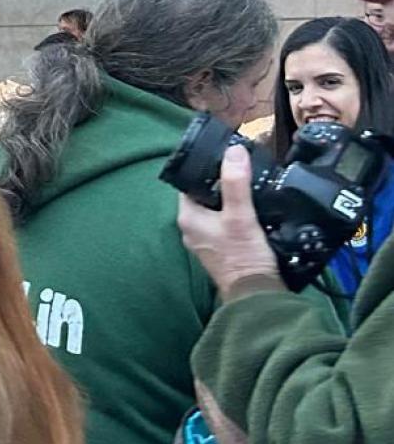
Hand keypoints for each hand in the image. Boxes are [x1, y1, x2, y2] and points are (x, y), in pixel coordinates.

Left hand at [177, 145, 280, 295]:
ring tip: (250, 184)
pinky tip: (252, 208)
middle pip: (205, 194)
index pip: (191, 182)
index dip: (207, 168)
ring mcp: (205, 239)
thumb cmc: (244, 255)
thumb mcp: (241, 214)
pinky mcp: (220, 247)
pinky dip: (236, 213)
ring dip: (231, 198)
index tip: (227, 157)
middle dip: (222, 182)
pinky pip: (225, 222)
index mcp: (187, 217)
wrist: (256, 292)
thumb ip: (235, 183)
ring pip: (216, 208)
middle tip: (244, 168)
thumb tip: (233, 151)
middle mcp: (190, 227)